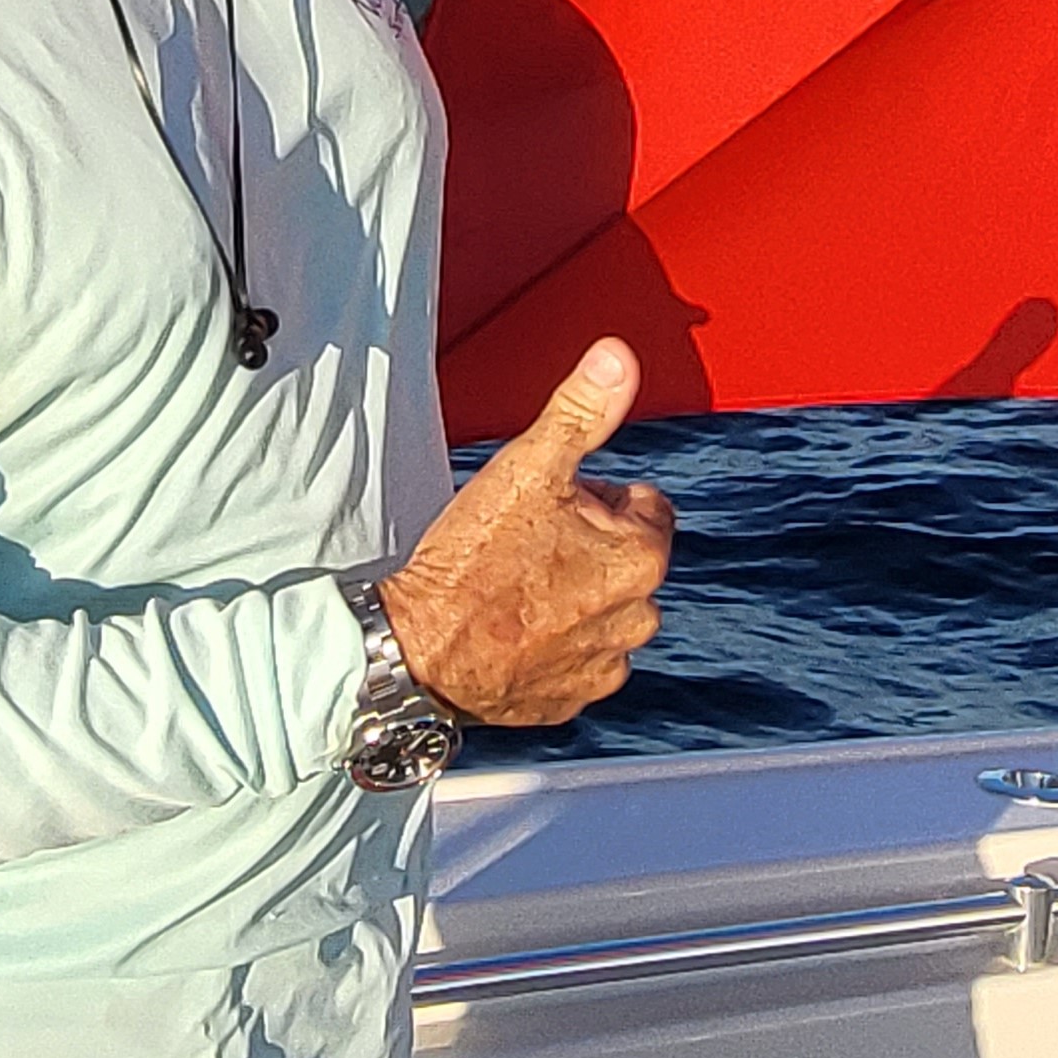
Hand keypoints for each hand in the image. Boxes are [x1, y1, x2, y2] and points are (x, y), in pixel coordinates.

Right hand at [380, 338, 673, 726]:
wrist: (414, 650)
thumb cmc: (470, 559)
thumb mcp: (528, 464)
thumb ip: (582, 409)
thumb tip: (618, 357)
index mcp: (640, 556)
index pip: (642, 504)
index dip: (593, 496)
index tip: (549, 506)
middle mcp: (637, 616)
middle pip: (622, 556)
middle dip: (586, 544)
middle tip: (524, 542)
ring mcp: (603, 664)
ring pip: (601, 607)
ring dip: (572, 593)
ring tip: (514, 584)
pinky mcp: (570, 700)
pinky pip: (576, 658)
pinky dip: (553, 643)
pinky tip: (511, 627)